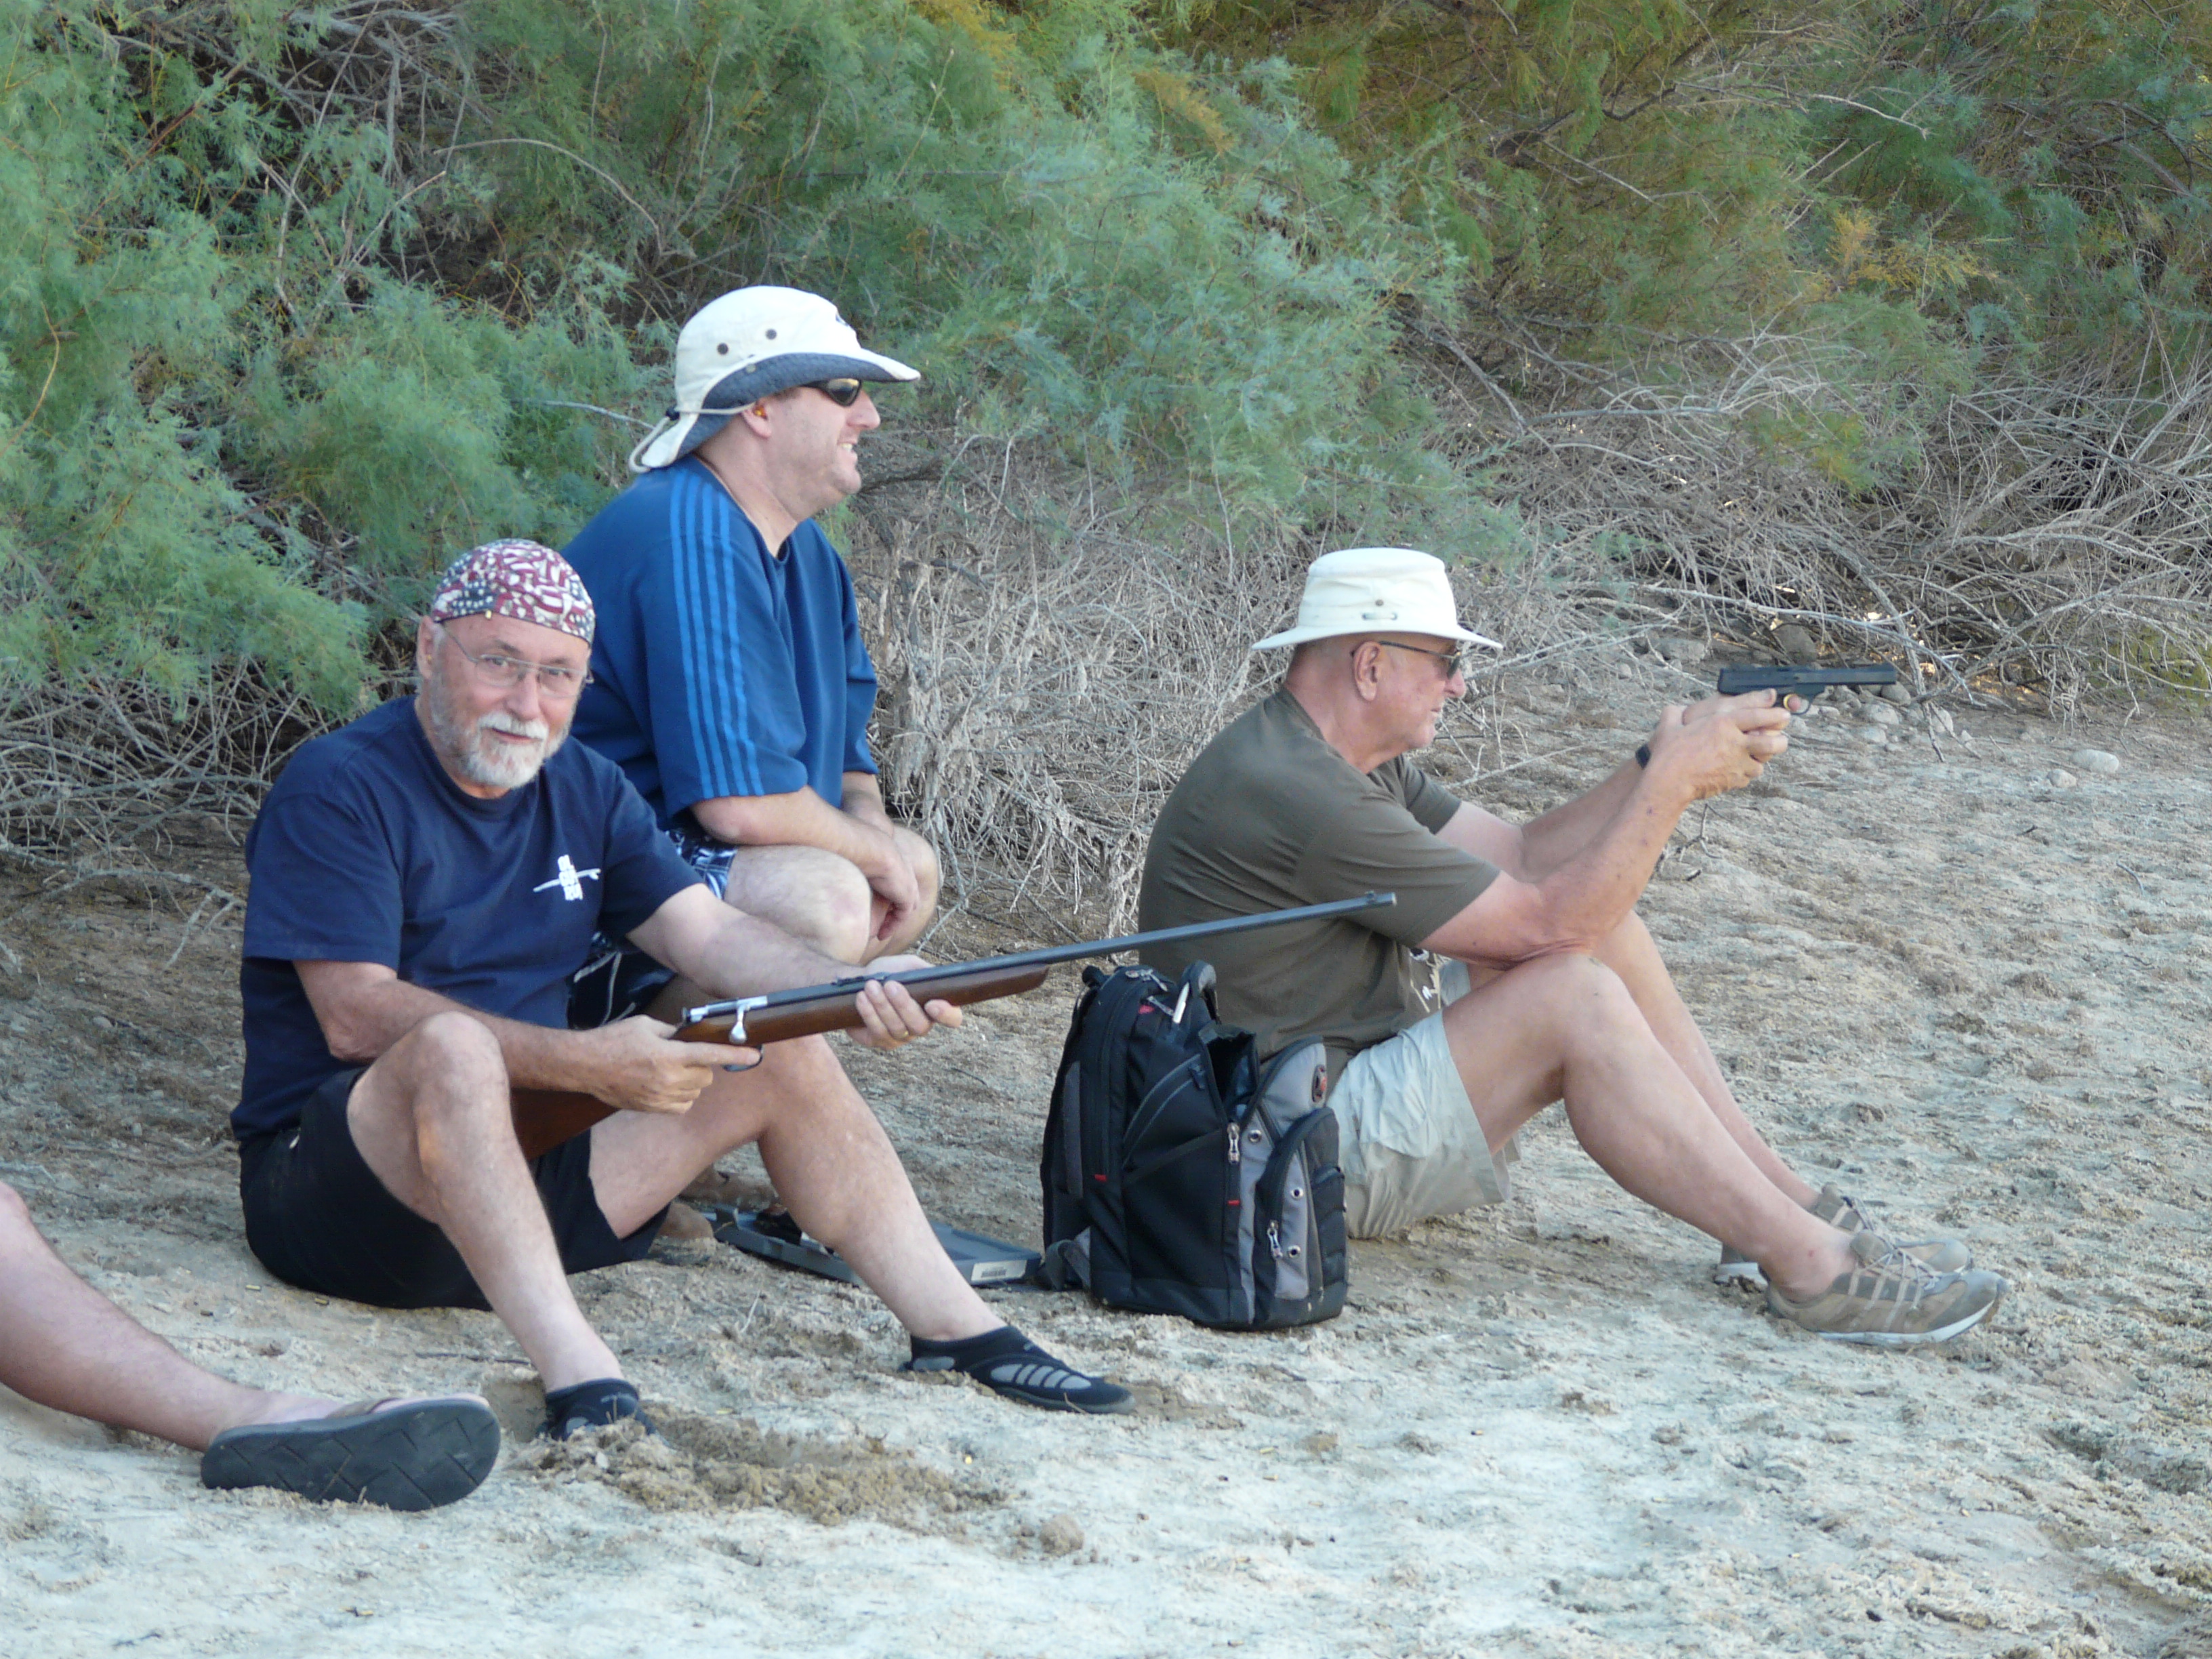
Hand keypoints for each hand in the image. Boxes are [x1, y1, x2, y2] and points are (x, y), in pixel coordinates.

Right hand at [580, 1016, 760, 1113]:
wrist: (586, 1066)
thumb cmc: (614, 1040)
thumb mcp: (646, 1025)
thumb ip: (674, 1031)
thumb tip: (693, 1035)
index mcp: (668, 1055)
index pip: (710, 1055)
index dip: (736, 1055)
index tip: (755, 1056)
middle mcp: (668, 1079)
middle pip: (706, 1076)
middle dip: (702, 1065)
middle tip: (684, 1056)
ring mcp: (660, 1098)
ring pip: (696, 1092)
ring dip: (692, 1081)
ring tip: (671, 1070)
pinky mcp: (652, 1109)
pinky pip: (683, 1106)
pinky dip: (683, 1096)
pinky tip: (668, 1085)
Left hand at [847, 961, 961, 1051]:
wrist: (857, 980)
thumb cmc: (887, 972)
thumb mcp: (907, 965)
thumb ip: (923, 970)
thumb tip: (934, 977)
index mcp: (934, 1007)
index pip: (952, 1018)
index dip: (947, 1015)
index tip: (932, 1004)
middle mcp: (920, 1025)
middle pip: (920, 1026)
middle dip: (903, 1005)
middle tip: (890, 985)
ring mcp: (899, 1037)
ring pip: (896, 1029)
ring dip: (882, 1006)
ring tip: (870, 986)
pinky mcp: (878, 1041)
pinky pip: (876, 1032)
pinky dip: (869, 1013)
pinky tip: (862, 998)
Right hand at [854, 824, 922, 942]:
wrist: (871, 849)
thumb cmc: (857, 848)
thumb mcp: (858, 857)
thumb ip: (856, 863)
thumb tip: (840, 865)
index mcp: (895, 861)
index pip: (897, 882)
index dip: (888, 896)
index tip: (876, 909)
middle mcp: (905, 872)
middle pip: (906, 897)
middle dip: (895, 911)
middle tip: (882, 924)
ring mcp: (908, 884)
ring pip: (905, 909)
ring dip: (893, 922)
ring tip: (881, 933)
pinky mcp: (907, 896)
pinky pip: (902, 916)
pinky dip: (893, 926)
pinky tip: (881, 934)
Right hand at [1645, 695, 1785, 800]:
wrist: (1669, 782)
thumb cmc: (1668, 753)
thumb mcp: (1669, 725)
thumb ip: (1675, 712)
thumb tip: (1674, 707)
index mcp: (1722, 723)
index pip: (1757, 715)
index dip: (1774, 714)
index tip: (1784, 714)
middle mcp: (1734, 743)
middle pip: (1771, 742)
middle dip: (1781, 741)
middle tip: (1781, 739)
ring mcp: (1736, 764)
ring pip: (1762, 763)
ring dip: (1760, 761)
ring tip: (1754, 758)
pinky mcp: (1733, 781)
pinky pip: (1746, 777)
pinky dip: (1744, 774)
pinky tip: (1735, 771)